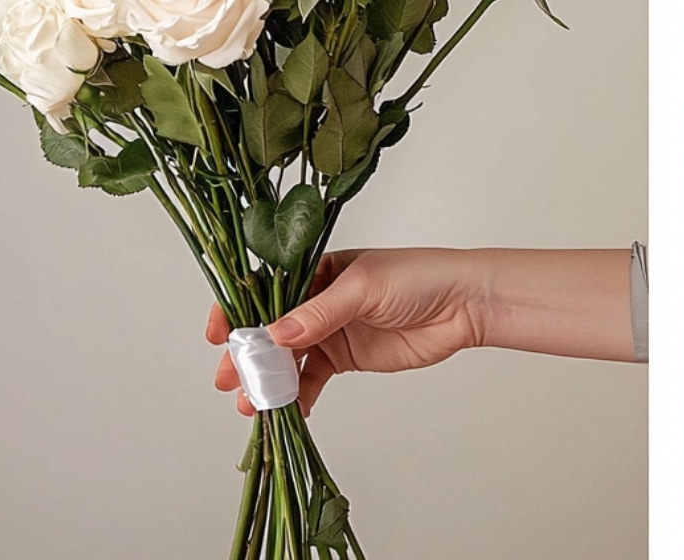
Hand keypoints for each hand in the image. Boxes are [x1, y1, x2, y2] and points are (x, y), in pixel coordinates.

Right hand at [206, 249, 486, 416]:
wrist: (464, 306)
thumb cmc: (419, 278)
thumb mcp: (364, 288)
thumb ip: (319, 313)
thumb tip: (275, 334)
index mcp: (316, 270)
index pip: (265, 289)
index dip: (237, 311)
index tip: (219, 335)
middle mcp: (317, 300)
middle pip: (270, 329)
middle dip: (247, 356)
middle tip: (229, 380)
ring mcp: (331, 331)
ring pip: (287, 358)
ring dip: (268, 381)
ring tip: (252, 405)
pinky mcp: (347, 358)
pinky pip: (313, 379)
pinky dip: (298, 396)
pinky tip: (288, 412)